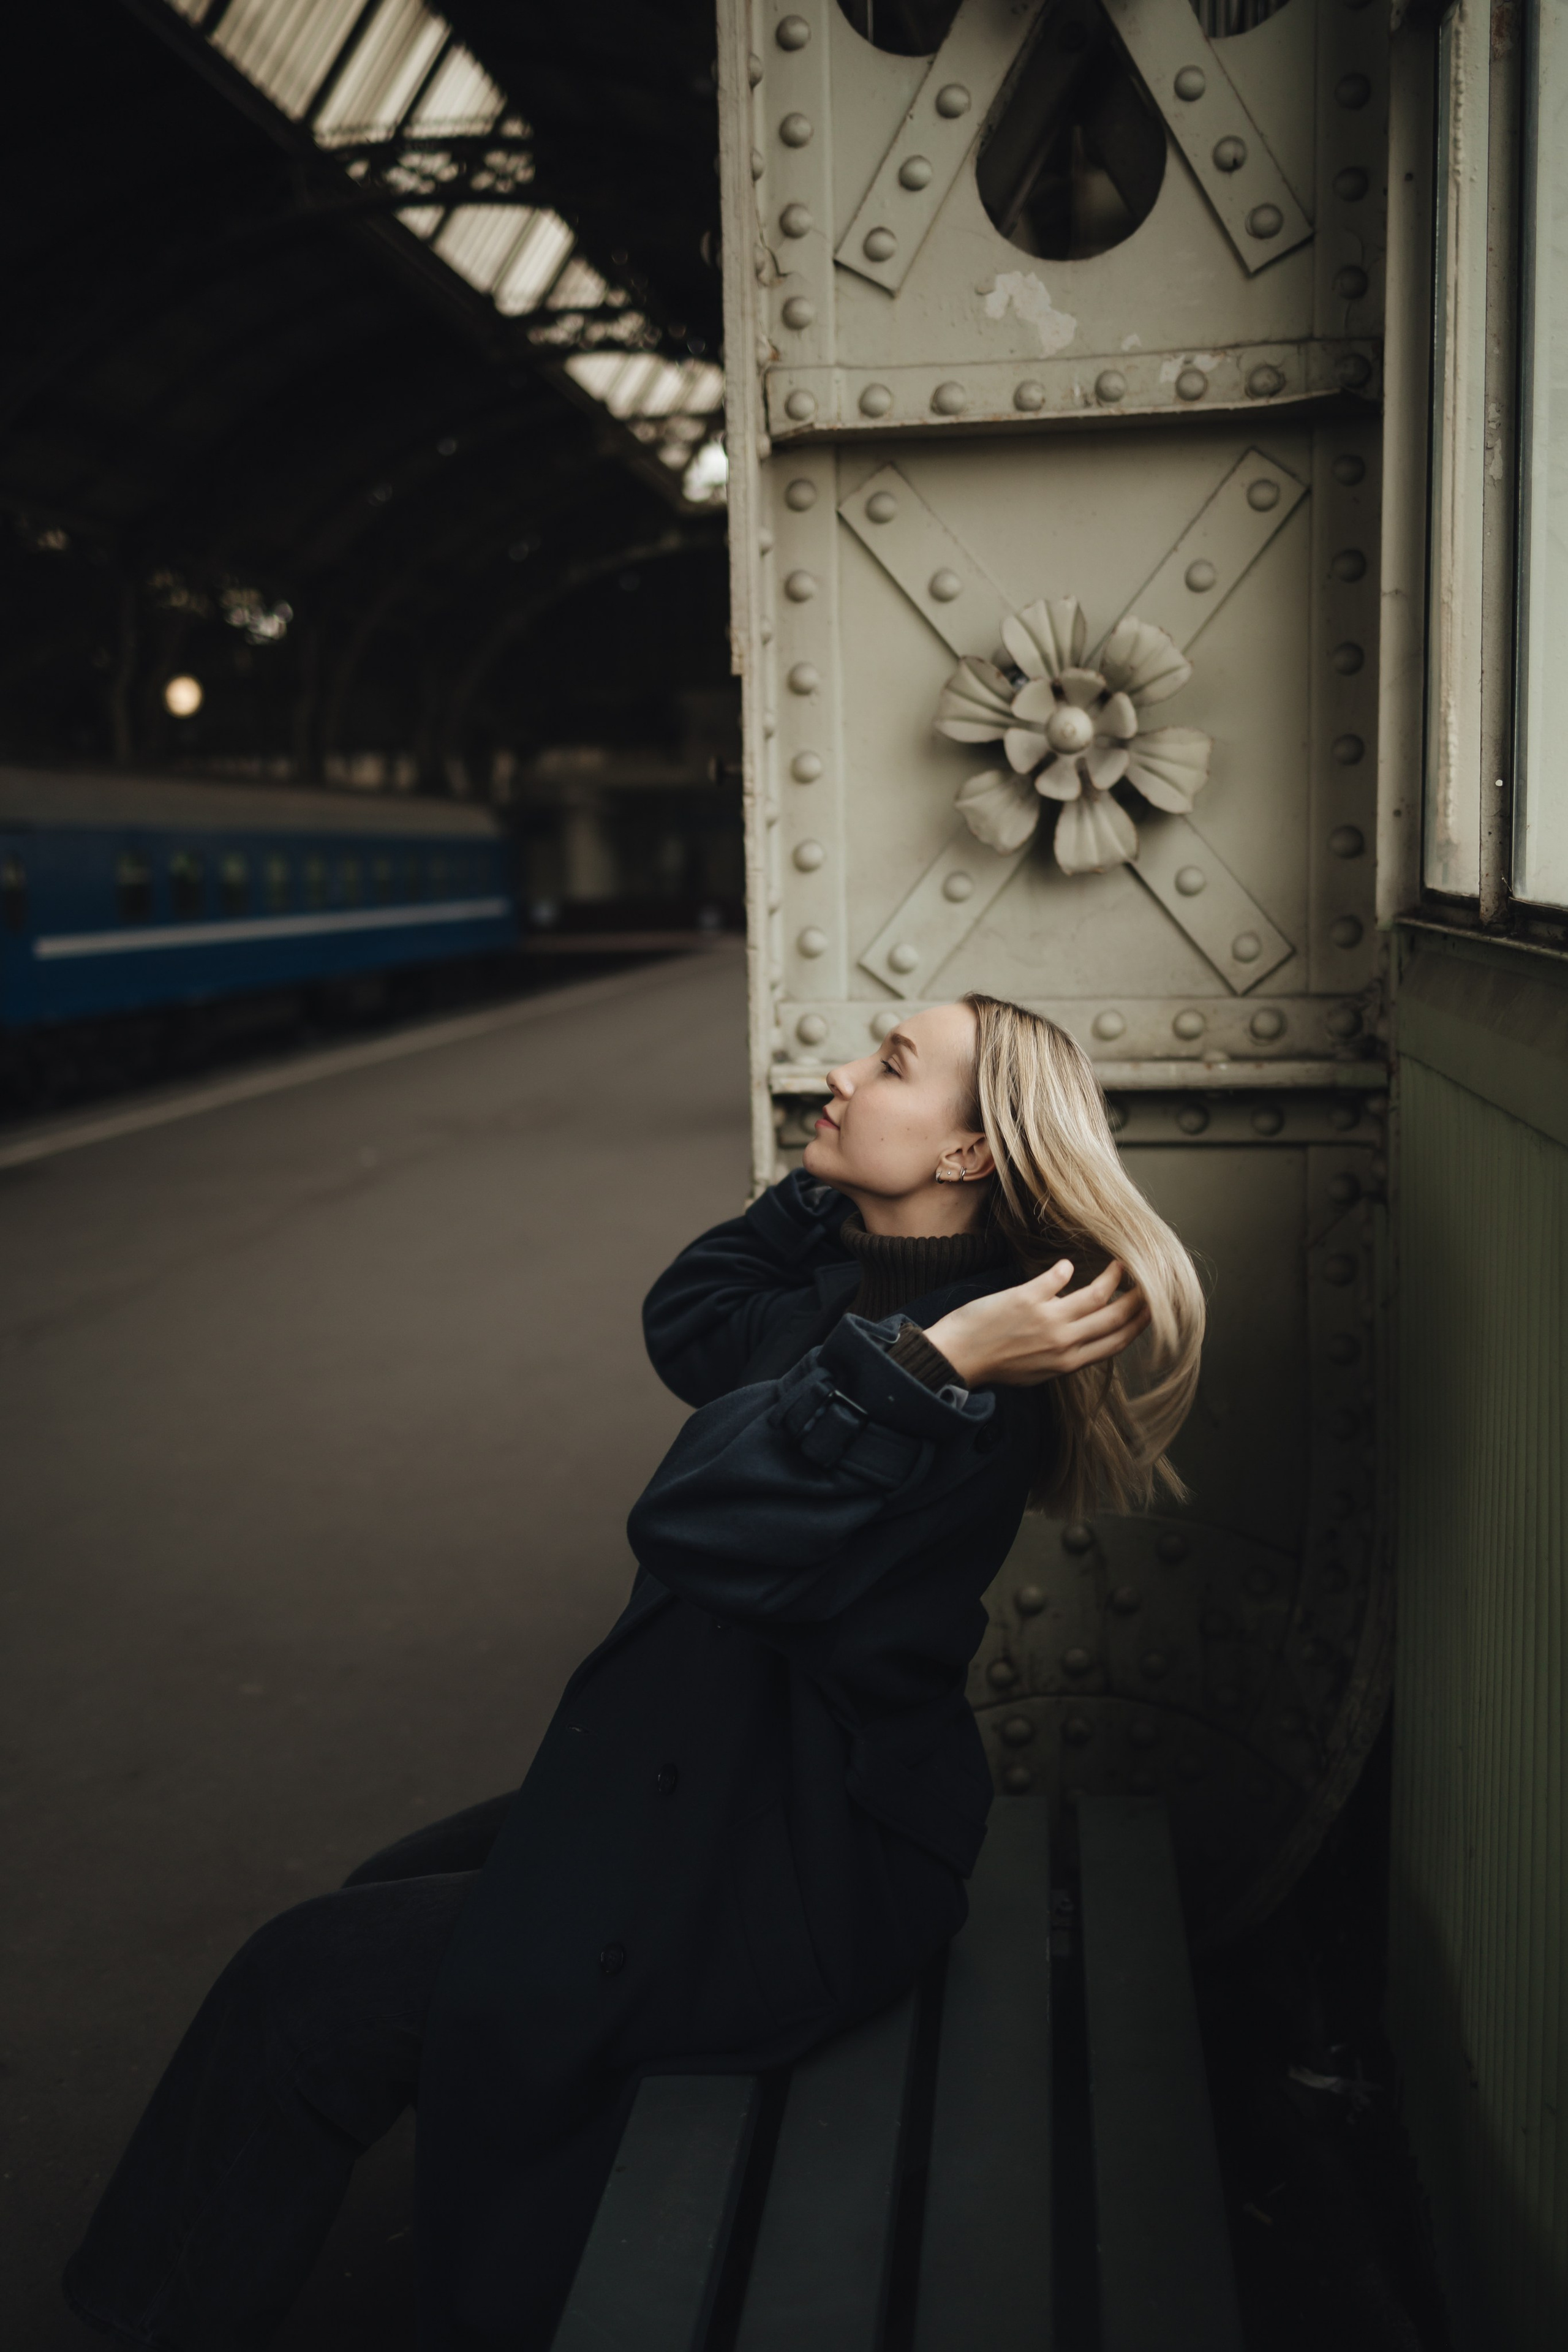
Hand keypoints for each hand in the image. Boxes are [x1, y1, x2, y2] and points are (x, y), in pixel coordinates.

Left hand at [923, 1259, 1150, 1388]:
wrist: (956, 1358)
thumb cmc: (995, 1365)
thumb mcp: (1038, 1371)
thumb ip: (1065, 1355)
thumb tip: (1083, 1339)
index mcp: (1068, 1362)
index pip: (1116, 1342)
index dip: (1139, 1324)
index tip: (1151, 1310)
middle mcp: (1064, 1343)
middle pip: (1115, 1318)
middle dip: (1138, 1299)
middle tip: (1148, 1282)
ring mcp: (1047, 1320)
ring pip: (1095, 1295)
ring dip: (1113, 1277)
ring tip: (1119, 1264)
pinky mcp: (1026, 1299)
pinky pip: (1057, 1278)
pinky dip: (1065, 1269)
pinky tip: (1067, 1264)